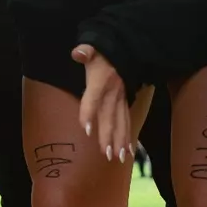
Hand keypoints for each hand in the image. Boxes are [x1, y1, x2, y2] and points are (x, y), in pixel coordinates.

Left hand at [74, 44, 130, 162]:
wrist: (126, 51)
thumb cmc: (104, 52)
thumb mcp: (94, 48)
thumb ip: (86, 51)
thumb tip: (78, 53)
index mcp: (102, 81)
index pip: (93, 98)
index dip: (89, 113)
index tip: (86, 130)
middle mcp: (113, 93)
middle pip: (109, 117)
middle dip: (108, 136)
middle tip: (106, 155)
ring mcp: (121, 99)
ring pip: (121, 123)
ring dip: (120, 141)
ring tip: (118, 158)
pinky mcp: (125, 103)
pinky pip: (128, 121)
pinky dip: (128, 137)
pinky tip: (128, 151)